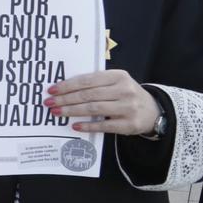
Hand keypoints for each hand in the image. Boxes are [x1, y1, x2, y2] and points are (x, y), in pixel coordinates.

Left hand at [45, 70, 159, 134]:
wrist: (153, 111)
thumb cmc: (126, 95)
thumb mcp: (116, 83)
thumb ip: (96, 83)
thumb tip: (65, 88)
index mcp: (118, 76)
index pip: (87, 80)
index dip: (67, 85)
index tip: (52, 90)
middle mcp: (124, 90)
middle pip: (88, 95)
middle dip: (65, 99)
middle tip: (49, 103)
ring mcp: (128, 107)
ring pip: (93, 109)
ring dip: (71, 111)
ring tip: (56, 112)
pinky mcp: (129, 124)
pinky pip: (104, 125)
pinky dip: (87, 126)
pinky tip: (74, 125)